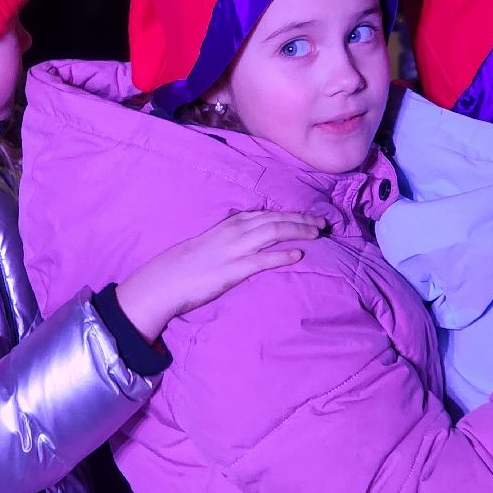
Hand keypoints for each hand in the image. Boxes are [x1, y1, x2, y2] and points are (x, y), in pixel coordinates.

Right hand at [115, 210, 323, 342]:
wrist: (168, 279)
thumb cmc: (189, 263)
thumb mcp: (214, 242)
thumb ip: (234, 237)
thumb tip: (253, 236)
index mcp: (232, 223)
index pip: (269, 213)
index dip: (292, 214)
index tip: (312, 217)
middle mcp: (236, 231)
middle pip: (277, 220)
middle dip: (303, 220)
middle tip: (325, 224)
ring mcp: (236, 249)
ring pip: (274, 233)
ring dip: (299, 231)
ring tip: (318, 234)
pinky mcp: (234, 269)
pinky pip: (263, 259)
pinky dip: (282, 255)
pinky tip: (298, 255)